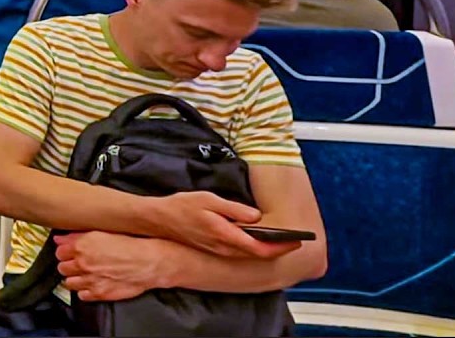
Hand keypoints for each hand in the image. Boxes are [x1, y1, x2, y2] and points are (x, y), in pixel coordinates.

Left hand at [54, 232, 164, 301]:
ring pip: (69, 282)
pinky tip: (92, 284)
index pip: (59, 252)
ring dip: (75, 278)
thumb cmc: (130, 245)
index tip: (69, 253)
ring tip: (85, 274)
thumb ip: (77, 236)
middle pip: (62, 267)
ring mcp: (90, 280)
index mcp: (82, 246)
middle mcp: (83, 263)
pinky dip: (85, 291)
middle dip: (69, 265)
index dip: (65, 252)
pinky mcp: (99, 293)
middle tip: (78, 263)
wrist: (148, 262)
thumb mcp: (102, 232)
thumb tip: (60, 239)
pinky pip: (81, 295)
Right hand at [151, 192, 299, 258]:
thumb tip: (256, 216)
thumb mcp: (209, 200)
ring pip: (249, 255)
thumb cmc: (182, 207)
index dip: (280, 247)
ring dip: (266, 250)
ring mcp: (218, 251)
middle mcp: (223, 248)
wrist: (158, 220)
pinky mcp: (214, 249)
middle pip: (257, 255)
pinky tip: (258, 240)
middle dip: (278, 249)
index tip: (296, 240)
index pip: (259, 248)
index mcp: (225, 234)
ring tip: (282, 240)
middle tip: (295, 240)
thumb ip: (234, 209)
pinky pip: (239, 253)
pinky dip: (253, 248)